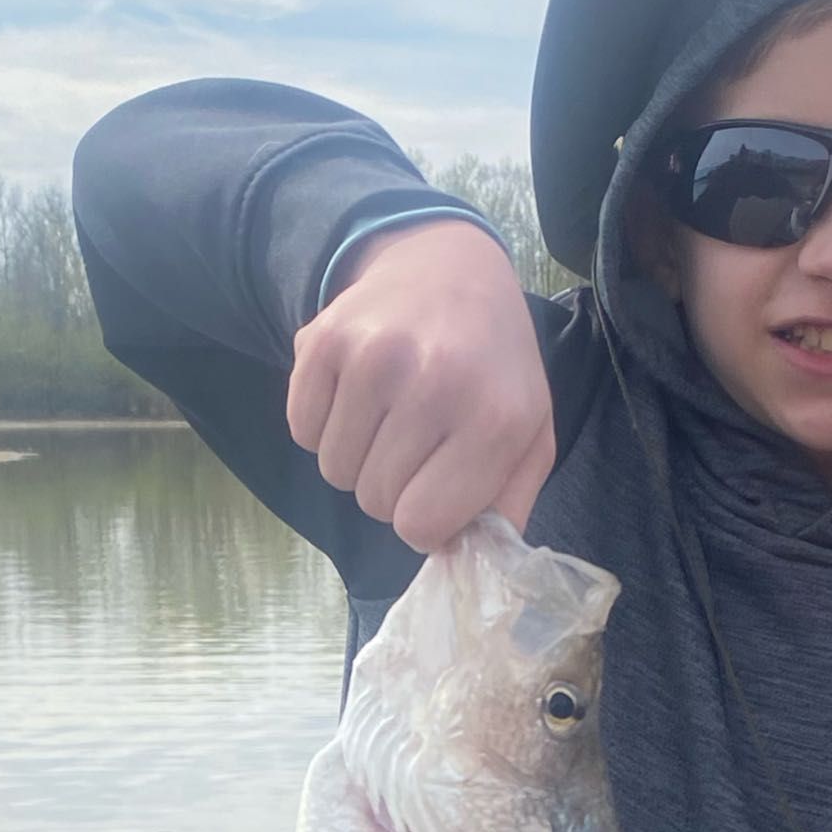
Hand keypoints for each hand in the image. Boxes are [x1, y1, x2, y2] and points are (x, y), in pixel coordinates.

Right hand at [287, 219, 554, 550]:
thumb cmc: (493, 363)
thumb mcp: (529, 433)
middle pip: (374, 501)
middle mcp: (435, 384)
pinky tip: (359, 393)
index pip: (421, 526)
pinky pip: (302, 431)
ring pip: (334, 471)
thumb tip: (466, 565)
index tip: (437, 488)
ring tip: (389, 415)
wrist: (449, 266)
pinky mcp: (323, 340)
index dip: (424, 518)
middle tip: (415, 442)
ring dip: (357, 457)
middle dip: (391, 486)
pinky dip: (323, 425)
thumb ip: (506, 506)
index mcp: (496, 419)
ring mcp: (374, 357)